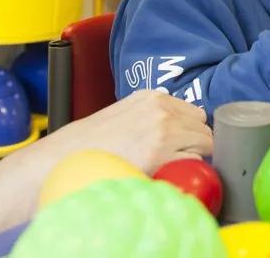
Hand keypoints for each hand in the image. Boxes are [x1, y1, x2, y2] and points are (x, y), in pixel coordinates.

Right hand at [13, 90, 212, 180]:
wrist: (66, 158)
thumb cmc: (92, 142)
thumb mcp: (125, 114)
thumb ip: (154, 116)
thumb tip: (182, 129)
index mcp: (153, 97)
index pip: (195, 113)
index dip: (190, 132)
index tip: (181, 144)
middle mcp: (161, 109)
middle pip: (203, 128)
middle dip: (194, 144)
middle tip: (174, 159)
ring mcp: (164, 130)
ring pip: (204, 144)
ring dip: (191, 157)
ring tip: (167, 166)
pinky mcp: (162, 153)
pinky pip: (193, 162)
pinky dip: (184, 171)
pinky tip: (164, 173)